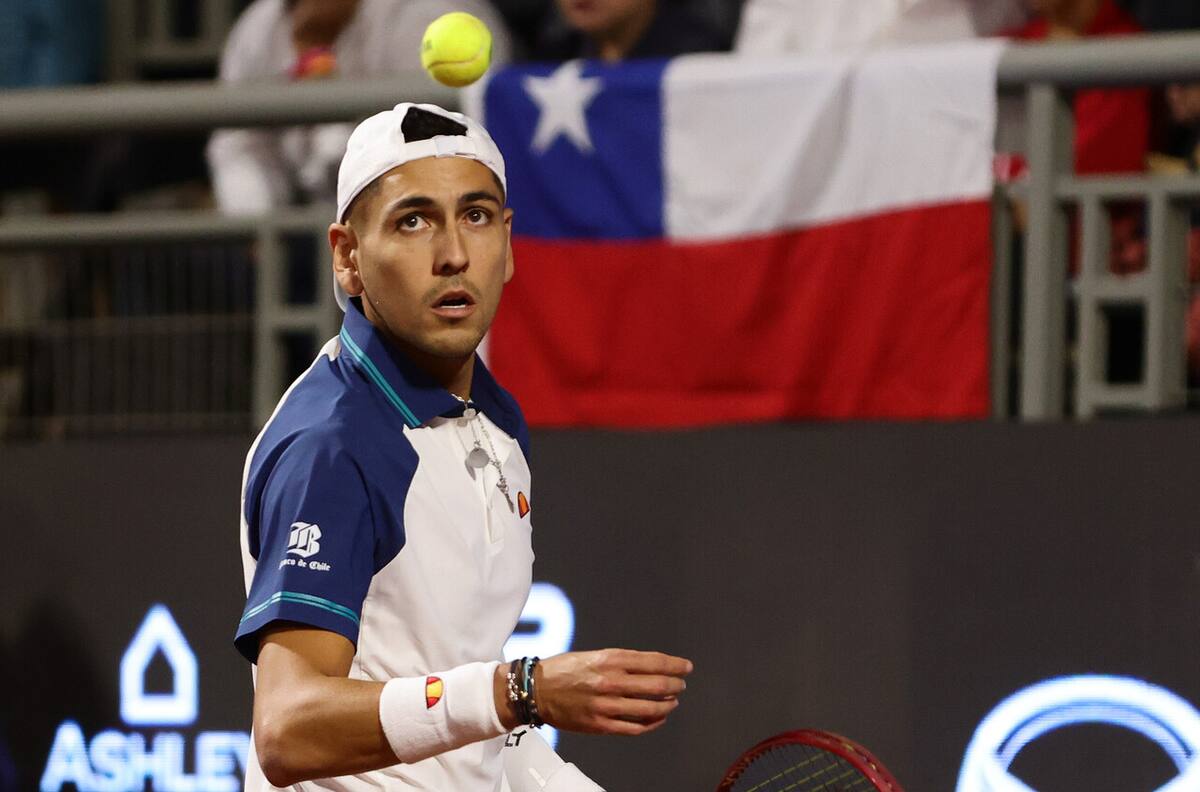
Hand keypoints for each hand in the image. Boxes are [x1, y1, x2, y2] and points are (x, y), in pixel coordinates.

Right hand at [533, 649, 692, 735]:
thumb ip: (622, 662)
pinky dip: (652, 723)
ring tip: (673, 701)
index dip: (675, 665)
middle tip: (682, 685)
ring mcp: (606, 705)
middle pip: (657, 685)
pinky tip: (658, 718)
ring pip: (650, 708)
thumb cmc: (565, 670)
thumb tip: (651, 667)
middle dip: (676, 685)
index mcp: (610, 659)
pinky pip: (635, 727)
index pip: (653, 662)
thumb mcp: (595, 655)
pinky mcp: (600, 725)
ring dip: (667, 705)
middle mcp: (610, 681)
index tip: (686, 667)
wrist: (536, 691)